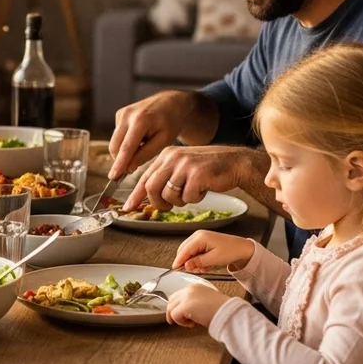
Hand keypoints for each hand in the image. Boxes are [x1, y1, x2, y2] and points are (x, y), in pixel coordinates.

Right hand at [108, 91, 198, 179]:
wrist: (170, 102)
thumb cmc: (170, 123)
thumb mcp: (164, 141)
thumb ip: (145, 155)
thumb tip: (128, 167)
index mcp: (141, 120)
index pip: (126, 147)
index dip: (119, 164)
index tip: (113, 176)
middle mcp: (127, 115)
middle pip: (116, 146)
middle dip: (120, 160)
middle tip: (131, 170)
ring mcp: (121, 113)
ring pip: (114, 142)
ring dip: (124, 152)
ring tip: (141, 149)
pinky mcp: (119, 114)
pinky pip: (117, 135)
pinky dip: (125, 142)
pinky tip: (139, 139)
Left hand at [123, 145, 251, 211]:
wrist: (234, 163)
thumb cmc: (207, 169)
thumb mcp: (182, 167)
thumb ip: (165, 177)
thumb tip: (147, 195)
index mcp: (166, 155)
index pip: (145, 178)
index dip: (135, 195)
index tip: (128, 207)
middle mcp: (172, 158)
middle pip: (152, 188)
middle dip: (158, 203)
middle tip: (168, 207)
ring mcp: (185, 165)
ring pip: (169, 195)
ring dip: (180, 201)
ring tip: (191, 193)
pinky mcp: (197, 174)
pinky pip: (188, 197)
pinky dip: (195, 199)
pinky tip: (203, 190)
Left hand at [165, 283, 231, 327]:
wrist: (228, 312)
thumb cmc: (222, 310)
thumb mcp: (207, 302)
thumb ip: (196, 303)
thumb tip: (188, 313)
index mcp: (195, 287)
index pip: (179, 296)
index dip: (179, 307)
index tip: (185, 316)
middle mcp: (189, 289)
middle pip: (171, 300)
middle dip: (174, 312)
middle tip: (183, 321)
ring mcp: (186, 296)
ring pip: (170, 308)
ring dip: (178, 318)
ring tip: (191, 323)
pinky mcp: (185, 306)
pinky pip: (174, 315)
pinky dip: (181, 322)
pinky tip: (193, 324)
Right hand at [172, 230, 255, 273]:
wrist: (242, 248)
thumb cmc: (231, 251)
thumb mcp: (214, 259)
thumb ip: (198, 262)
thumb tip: (185, 265)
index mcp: (200, 237)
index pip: (184, 250)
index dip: (179, 260)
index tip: (174, 269)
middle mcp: (198, 235)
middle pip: (184, 250)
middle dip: (187, 261)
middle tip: (193, 270)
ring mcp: (200, 237)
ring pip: (189, 251)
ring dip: (193, 261)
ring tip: (202, 268)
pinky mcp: (203, 241)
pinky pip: (195, 251)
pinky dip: (197, 259)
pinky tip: (204, 265)